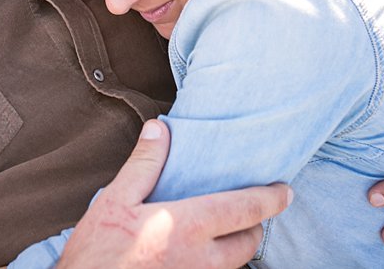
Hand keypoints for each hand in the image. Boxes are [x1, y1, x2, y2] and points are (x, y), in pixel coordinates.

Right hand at [57, 119, 292, 268]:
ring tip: (229, 229)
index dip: (271, 199)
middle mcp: (200, 260)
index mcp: (186, 226)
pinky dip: (218, 264)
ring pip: (235, 266)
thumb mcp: (116, 200)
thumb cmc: (97, 251)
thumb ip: (144, 164)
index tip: (285, 190)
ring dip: (238, 247)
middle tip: (253, 208)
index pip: (245, 209)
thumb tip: (160, 128)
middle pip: (249, 243)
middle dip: (257, 225)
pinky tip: (202, 252)